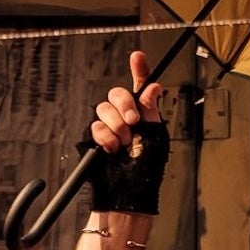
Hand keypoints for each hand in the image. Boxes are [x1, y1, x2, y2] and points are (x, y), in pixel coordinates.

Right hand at [85, 49, 170, 214]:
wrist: (127, 193)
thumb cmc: (145, 173)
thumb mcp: (155, 137)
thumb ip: (150, 111)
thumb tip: (152, 86)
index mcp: (143, 116)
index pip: (140, 88)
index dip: (139, 70)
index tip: (138, 56)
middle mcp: (125, 119)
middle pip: (117, 94)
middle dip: (125, 105)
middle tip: (133, 122)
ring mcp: (109, 128)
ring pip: (104, 109)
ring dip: (116, 126)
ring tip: (124, 144)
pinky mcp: (94, 139)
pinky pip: (95, 126)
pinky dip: (105, 137)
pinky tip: (112, 149)